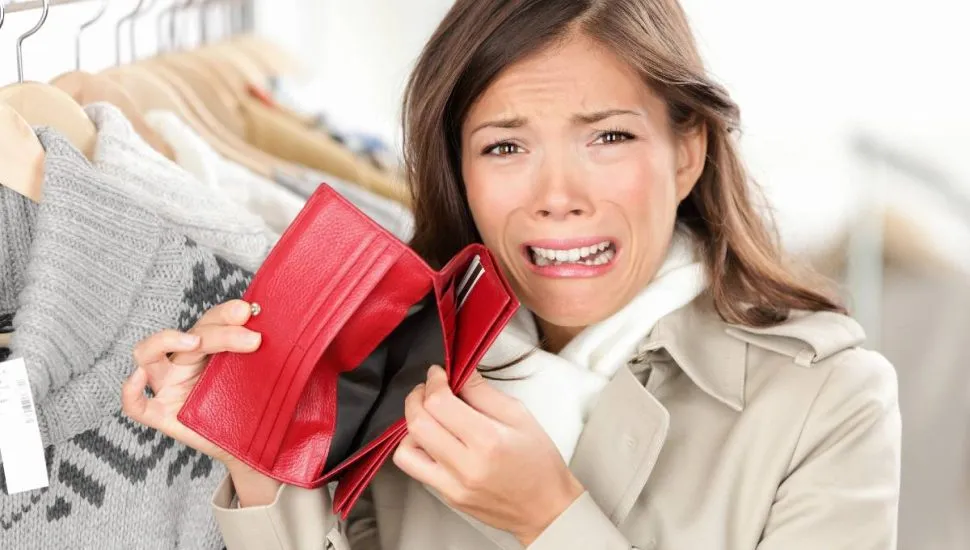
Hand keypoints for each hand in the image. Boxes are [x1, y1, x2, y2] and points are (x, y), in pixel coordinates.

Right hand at [122, 300, 260, 465]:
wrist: (253, 443)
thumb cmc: (255, 402)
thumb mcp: (260, 372)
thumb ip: (258, 350)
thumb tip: (264, 322)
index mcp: (207, 347)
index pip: (210, 320)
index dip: (226, 313)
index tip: (248, 312)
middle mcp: (184, 363)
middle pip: (191, 335)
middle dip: (221, 333)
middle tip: (253, 339)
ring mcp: (170, 387)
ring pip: (147, 354)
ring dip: (166, 341)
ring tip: (195, 343)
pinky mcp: (164, 415)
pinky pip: (136, 406)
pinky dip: (131, 391)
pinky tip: (139, 377)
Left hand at [393, 366, 583, 545]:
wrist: (545, 508)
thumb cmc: (538, 462)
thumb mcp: (519, 416)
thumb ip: (484, 393)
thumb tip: (459, 375)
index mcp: (487, 441)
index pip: (439, 403)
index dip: (433, 382)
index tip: (438, 374)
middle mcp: (466, 466)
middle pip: (417, 424)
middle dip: (416, 398)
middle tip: (428, 389)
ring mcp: (453, 485)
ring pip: (406, 451)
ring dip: (411, 426)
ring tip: (428, 416)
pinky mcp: (448, 497)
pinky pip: (416, 469)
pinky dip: (418, 448)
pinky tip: (434, 439)